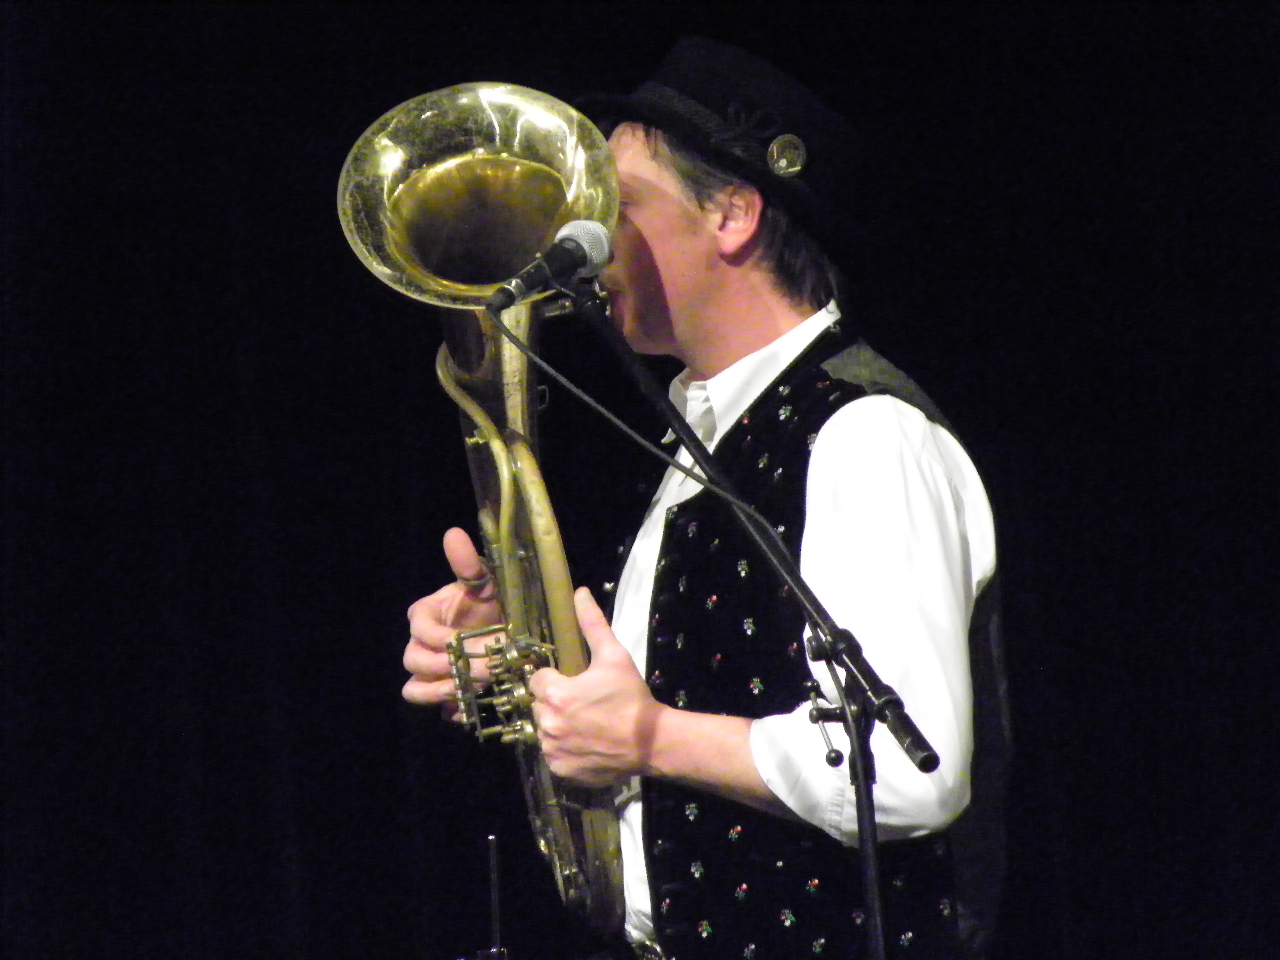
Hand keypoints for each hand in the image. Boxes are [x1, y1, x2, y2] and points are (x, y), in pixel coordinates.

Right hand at [403, 528, 503, 717]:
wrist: (505, 630)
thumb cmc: (489, 603)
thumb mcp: (485, 583)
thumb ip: (468, 564)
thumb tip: (453, 533)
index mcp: (425, 616)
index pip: (419, 629)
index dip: (438, 638)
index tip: (461, 642)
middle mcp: (420, 645)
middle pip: (414, 661)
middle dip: (444, 667)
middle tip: (480, 669)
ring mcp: (428, 672)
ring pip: (414, 689)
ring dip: (439, 691)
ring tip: (468, 690)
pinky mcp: (441, 692)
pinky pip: (434, 707)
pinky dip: (449, 710)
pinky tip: (469, 708)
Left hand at [529, 587, 665, 787]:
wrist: (650, 741)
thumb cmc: (631, 697)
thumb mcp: (614, 656)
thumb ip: (592, 624)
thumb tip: (579, 592)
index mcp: (555, 694)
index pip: (538, 680)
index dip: (555, 679)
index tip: (575, 682)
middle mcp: (547, 724)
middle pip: (539, 705)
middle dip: (556, 702)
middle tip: (585, 703)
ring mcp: (552, 750)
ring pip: (545, 731)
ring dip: (559, 726)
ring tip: (587, 724)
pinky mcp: (561, 769)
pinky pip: (554, 755)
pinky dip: (565, 750)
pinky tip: (586, 743)